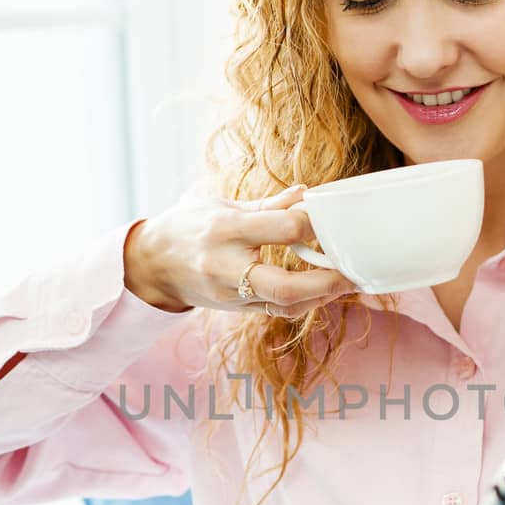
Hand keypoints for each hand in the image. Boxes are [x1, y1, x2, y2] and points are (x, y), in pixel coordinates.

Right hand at [123, 184, 356, 316]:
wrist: (152, 264)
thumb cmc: (189, 227)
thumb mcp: (223, 206)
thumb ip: (268, 205)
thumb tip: (306, 193)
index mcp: (225, 229)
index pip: (282, 228)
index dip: (313, 223)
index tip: (330, 217)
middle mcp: (227, 266)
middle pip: (285, 285)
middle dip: (325, 282)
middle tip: (352, 272)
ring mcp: (230, 293)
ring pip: (284, 304)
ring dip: (321, 296)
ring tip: (347, 282)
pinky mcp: (235, 309)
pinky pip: (276, 310)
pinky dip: (304, 302)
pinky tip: (322, 291)